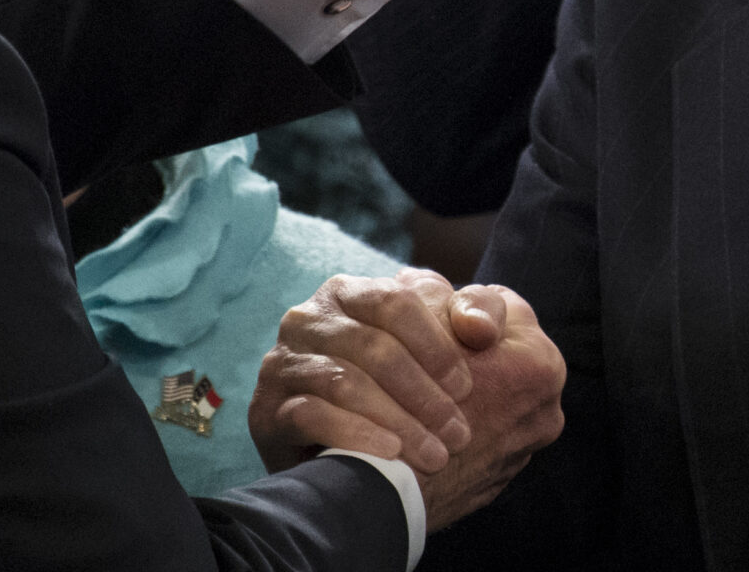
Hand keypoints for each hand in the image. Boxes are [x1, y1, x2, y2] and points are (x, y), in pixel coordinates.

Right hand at [250, 271, 563, 529]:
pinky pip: (310, 414)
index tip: (466, 388)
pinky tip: (390, 455)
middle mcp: (307, 319)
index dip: (435, 344)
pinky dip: (356, 433)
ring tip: (434, 455)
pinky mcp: (266, 410)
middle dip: (422, 394)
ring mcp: (282, 364)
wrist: (341, 456)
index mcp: (349, 293)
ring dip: (397, 420)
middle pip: (371, 345)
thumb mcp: (443, 345)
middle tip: (458, 434)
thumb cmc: (402, 390)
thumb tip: (482, 328)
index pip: (395, 301)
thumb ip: (476, 316)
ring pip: (343, 381)